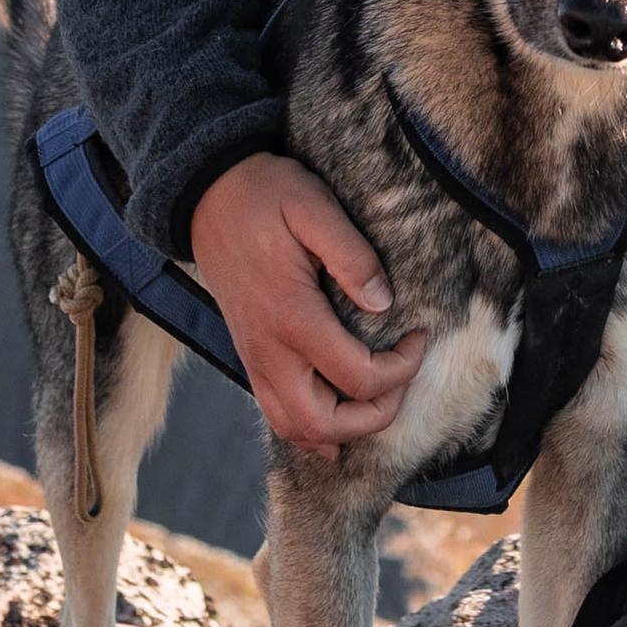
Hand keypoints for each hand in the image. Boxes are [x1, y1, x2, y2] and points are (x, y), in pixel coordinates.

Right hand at [190, 152, 423, 448]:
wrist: (206, 197)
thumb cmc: (265, 196)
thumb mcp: (313, 206)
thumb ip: (351, 255)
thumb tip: (384, 302)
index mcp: (292, 317)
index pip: (359, 377)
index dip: (402, 368)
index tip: (419, 336)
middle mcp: (269, 351)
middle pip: (324, 424)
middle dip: (373, 417)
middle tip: (400, 379)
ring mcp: (255, 360)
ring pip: (295, 429)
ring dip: (342, 430)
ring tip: (376, 398)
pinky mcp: (250, 358)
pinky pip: (277, 414)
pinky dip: (311, 428)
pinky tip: (339, 413)